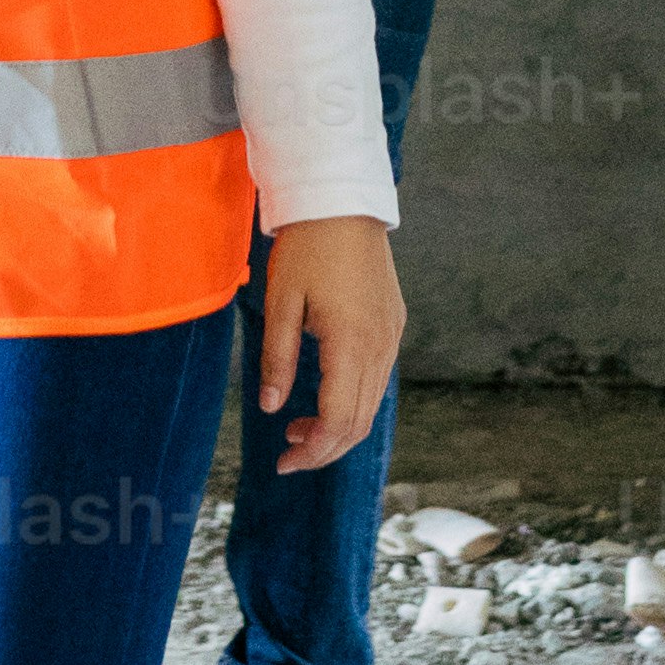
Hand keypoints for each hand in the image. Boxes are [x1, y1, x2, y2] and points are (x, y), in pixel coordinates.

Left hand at [261, 214, 405, 471]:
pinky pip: (378, 378)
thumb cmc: (306, 247)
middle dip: (324, 448)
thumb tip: (270, 408)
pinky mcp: (393, 324)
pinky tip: (324, 395)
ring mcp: (391, 334)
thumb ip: (277, 359)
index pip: (339, 420)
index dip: (312, 451)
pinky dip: (353, 400)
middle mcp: (380, 344)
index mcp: (352, 342)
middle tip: (287, 455)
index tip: (283, 463)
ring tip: (298, 427)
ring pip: (373, 403)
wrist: (343, 201)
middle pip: (360, 421)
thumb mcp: (280, 303)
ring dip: (339, 425)